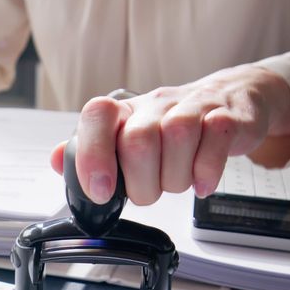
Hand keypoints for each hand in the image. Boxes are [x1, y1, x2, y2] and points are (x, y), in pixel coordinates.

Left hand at [48, 65, 289, 204]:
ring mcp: (194, 107)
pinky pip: (216, 139)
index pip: (98, 116)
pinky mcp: (227, 116)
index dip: (93, 155)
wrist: (233, 97)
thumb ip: (93, 151)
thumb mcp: (130, 135)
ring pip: (177, 137)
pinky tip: (203, 183)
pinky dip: (207, 170)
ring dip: (175, 178)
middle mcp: (157, 105)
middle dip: (142, 183)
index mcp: (127, 111)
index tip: (100, 191)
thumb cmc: (174, 124)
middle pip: (139, 139)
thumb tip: (55, 161)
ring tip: (178, 183)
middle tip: (149, 192)